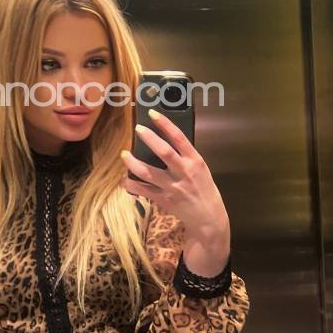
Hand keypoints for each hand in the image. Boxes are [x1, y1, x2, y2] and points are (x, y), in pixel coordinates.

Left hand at [120, 110, 230, 277]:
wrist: (208, 218)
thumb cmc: (204, 190)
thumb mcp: (201, 169)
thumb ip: (185, 157)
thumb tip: (165, 140)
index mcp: (195, 162)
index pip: (180, 138)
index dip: (165, 125)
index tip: (153, 114)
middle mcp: (184, 173)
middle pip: (164, 152)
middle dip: (150, 139)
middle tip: (138, 129)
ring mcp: (173, 187)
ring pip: (148, 173)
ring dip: (133, 163)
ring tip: (124, 155)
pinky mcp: (164, 200)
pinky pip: (144, 190)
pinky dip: (132, 184)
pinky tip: (124, 179)